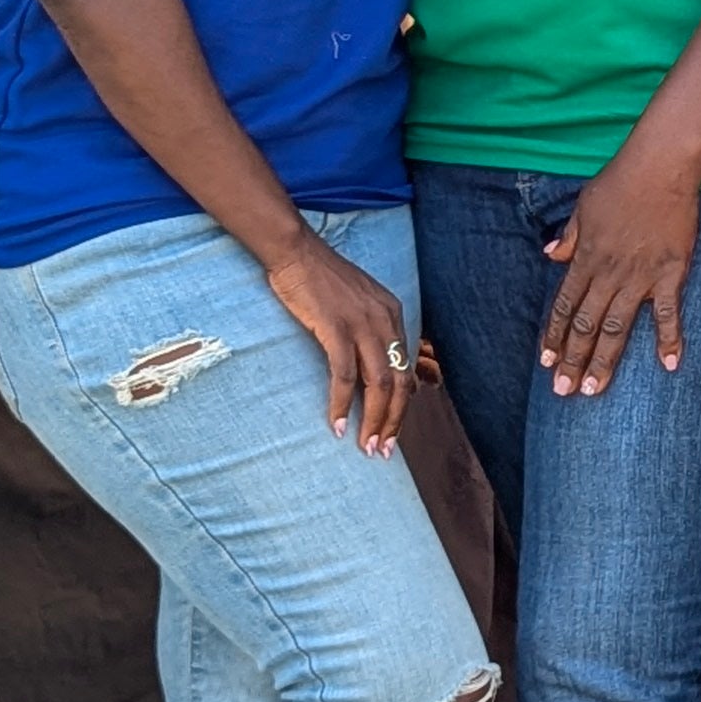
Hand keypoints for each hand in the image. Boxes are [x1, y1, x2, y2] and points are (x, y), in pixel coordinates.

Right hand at [264, 230, 413, 454]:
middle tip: (382, 450)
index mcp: (392, 314)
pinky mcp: (335, 327)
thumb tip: (378, 369)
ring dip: (373, 419)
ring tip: (365, 445)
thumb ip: (372, 330)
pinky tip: (337, 423)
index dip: (402, 404)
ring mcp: (361, 323)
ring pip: (377, 383)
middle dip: (393, 420)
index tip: (392, 430)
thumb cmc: (320, 278)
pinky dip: (342, 403)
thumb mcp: (359, 301)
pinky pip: (344, 375)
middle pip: (398, 381)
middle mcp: (384, 320)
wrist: (295, 251)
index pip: (405, 368)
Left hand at [541, 151, 700, 395]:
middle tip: (564, 391)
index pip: (564, 307)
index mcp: (586, 259)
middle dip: (573, 361)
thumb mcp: (583, 206)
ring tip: (596, 389)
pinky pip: (668, 314)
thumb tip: (551, 255)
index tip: (547, 362)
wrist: (660, 168)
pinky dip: (669, 340)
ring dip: (605, 361)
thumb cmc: (620, 181)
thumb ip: (569, 237)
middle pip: (586, 326)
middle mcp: (608, 274)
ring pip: (617, 328)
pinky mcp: (670, 274)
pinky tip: (668, 365)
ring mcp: (640, 278)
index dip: (554, 337)